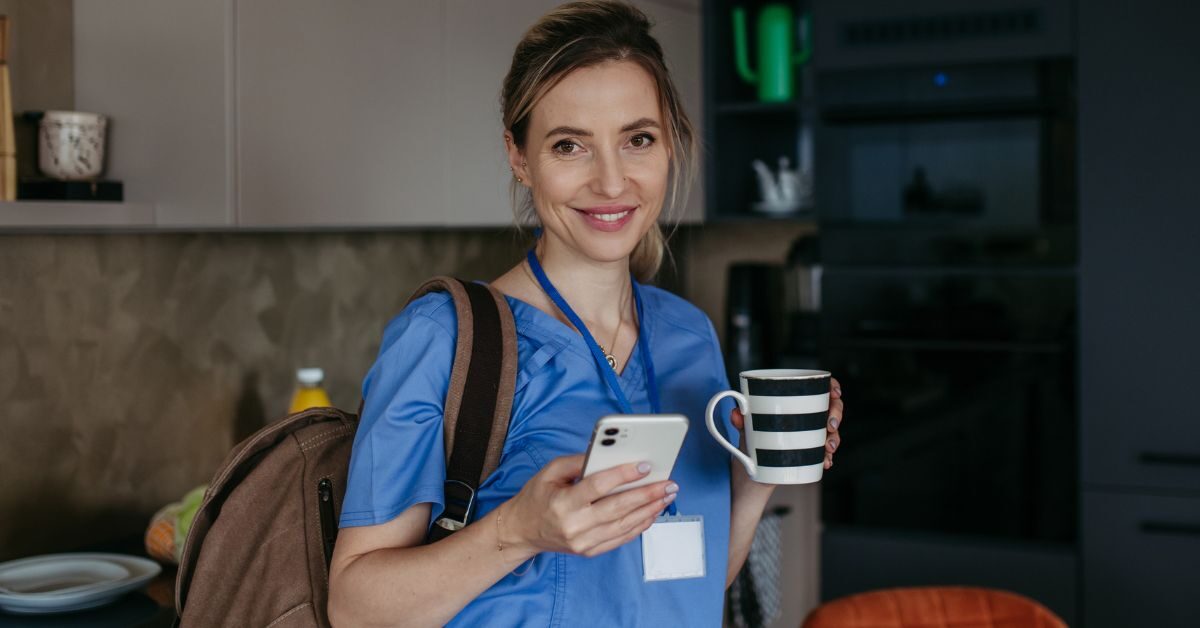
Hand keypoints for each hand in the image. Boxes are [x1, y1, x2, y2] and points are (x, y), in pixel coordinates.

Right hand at [499, 454, 676, 557]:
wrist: (522, 531)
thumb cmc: (537, 497)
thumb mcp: (550, 471)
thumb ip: (578, 461)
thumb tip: (609, 455)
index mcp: (563, 502)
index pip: (598, 487)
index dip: (623, 475)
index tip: (645, 466)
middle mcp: (575, 525)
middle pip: (618, 508)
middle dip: (647, 494)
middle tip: (669, 483)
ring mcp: (584, 542)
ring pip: (624, 525)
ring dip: (649, 510)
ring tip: (666, 496)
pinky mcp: (590, 551)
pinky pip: (621, 538)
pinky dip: (640, 525)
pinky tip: (652, 512)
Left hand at [730, 377, 843, 469]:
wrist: (752, 469)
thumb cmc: (752, 439)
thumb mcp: (746, 428)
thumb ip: (741, 420)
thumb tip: (735, 413)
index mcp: (795, 401)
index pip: (821, 387)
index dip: (833, 386)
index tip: (834, 393)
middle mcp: (807, 416)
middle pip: (833, 407)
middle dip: (836, 414)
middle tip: (830, 425)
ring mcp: (812, 434)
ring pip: (833, 431)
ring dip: (835, 438)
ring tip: (827, 448)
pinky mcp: (812, 453)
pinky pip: (827, 452)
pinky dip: (828, 457)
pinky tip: (826, 462)